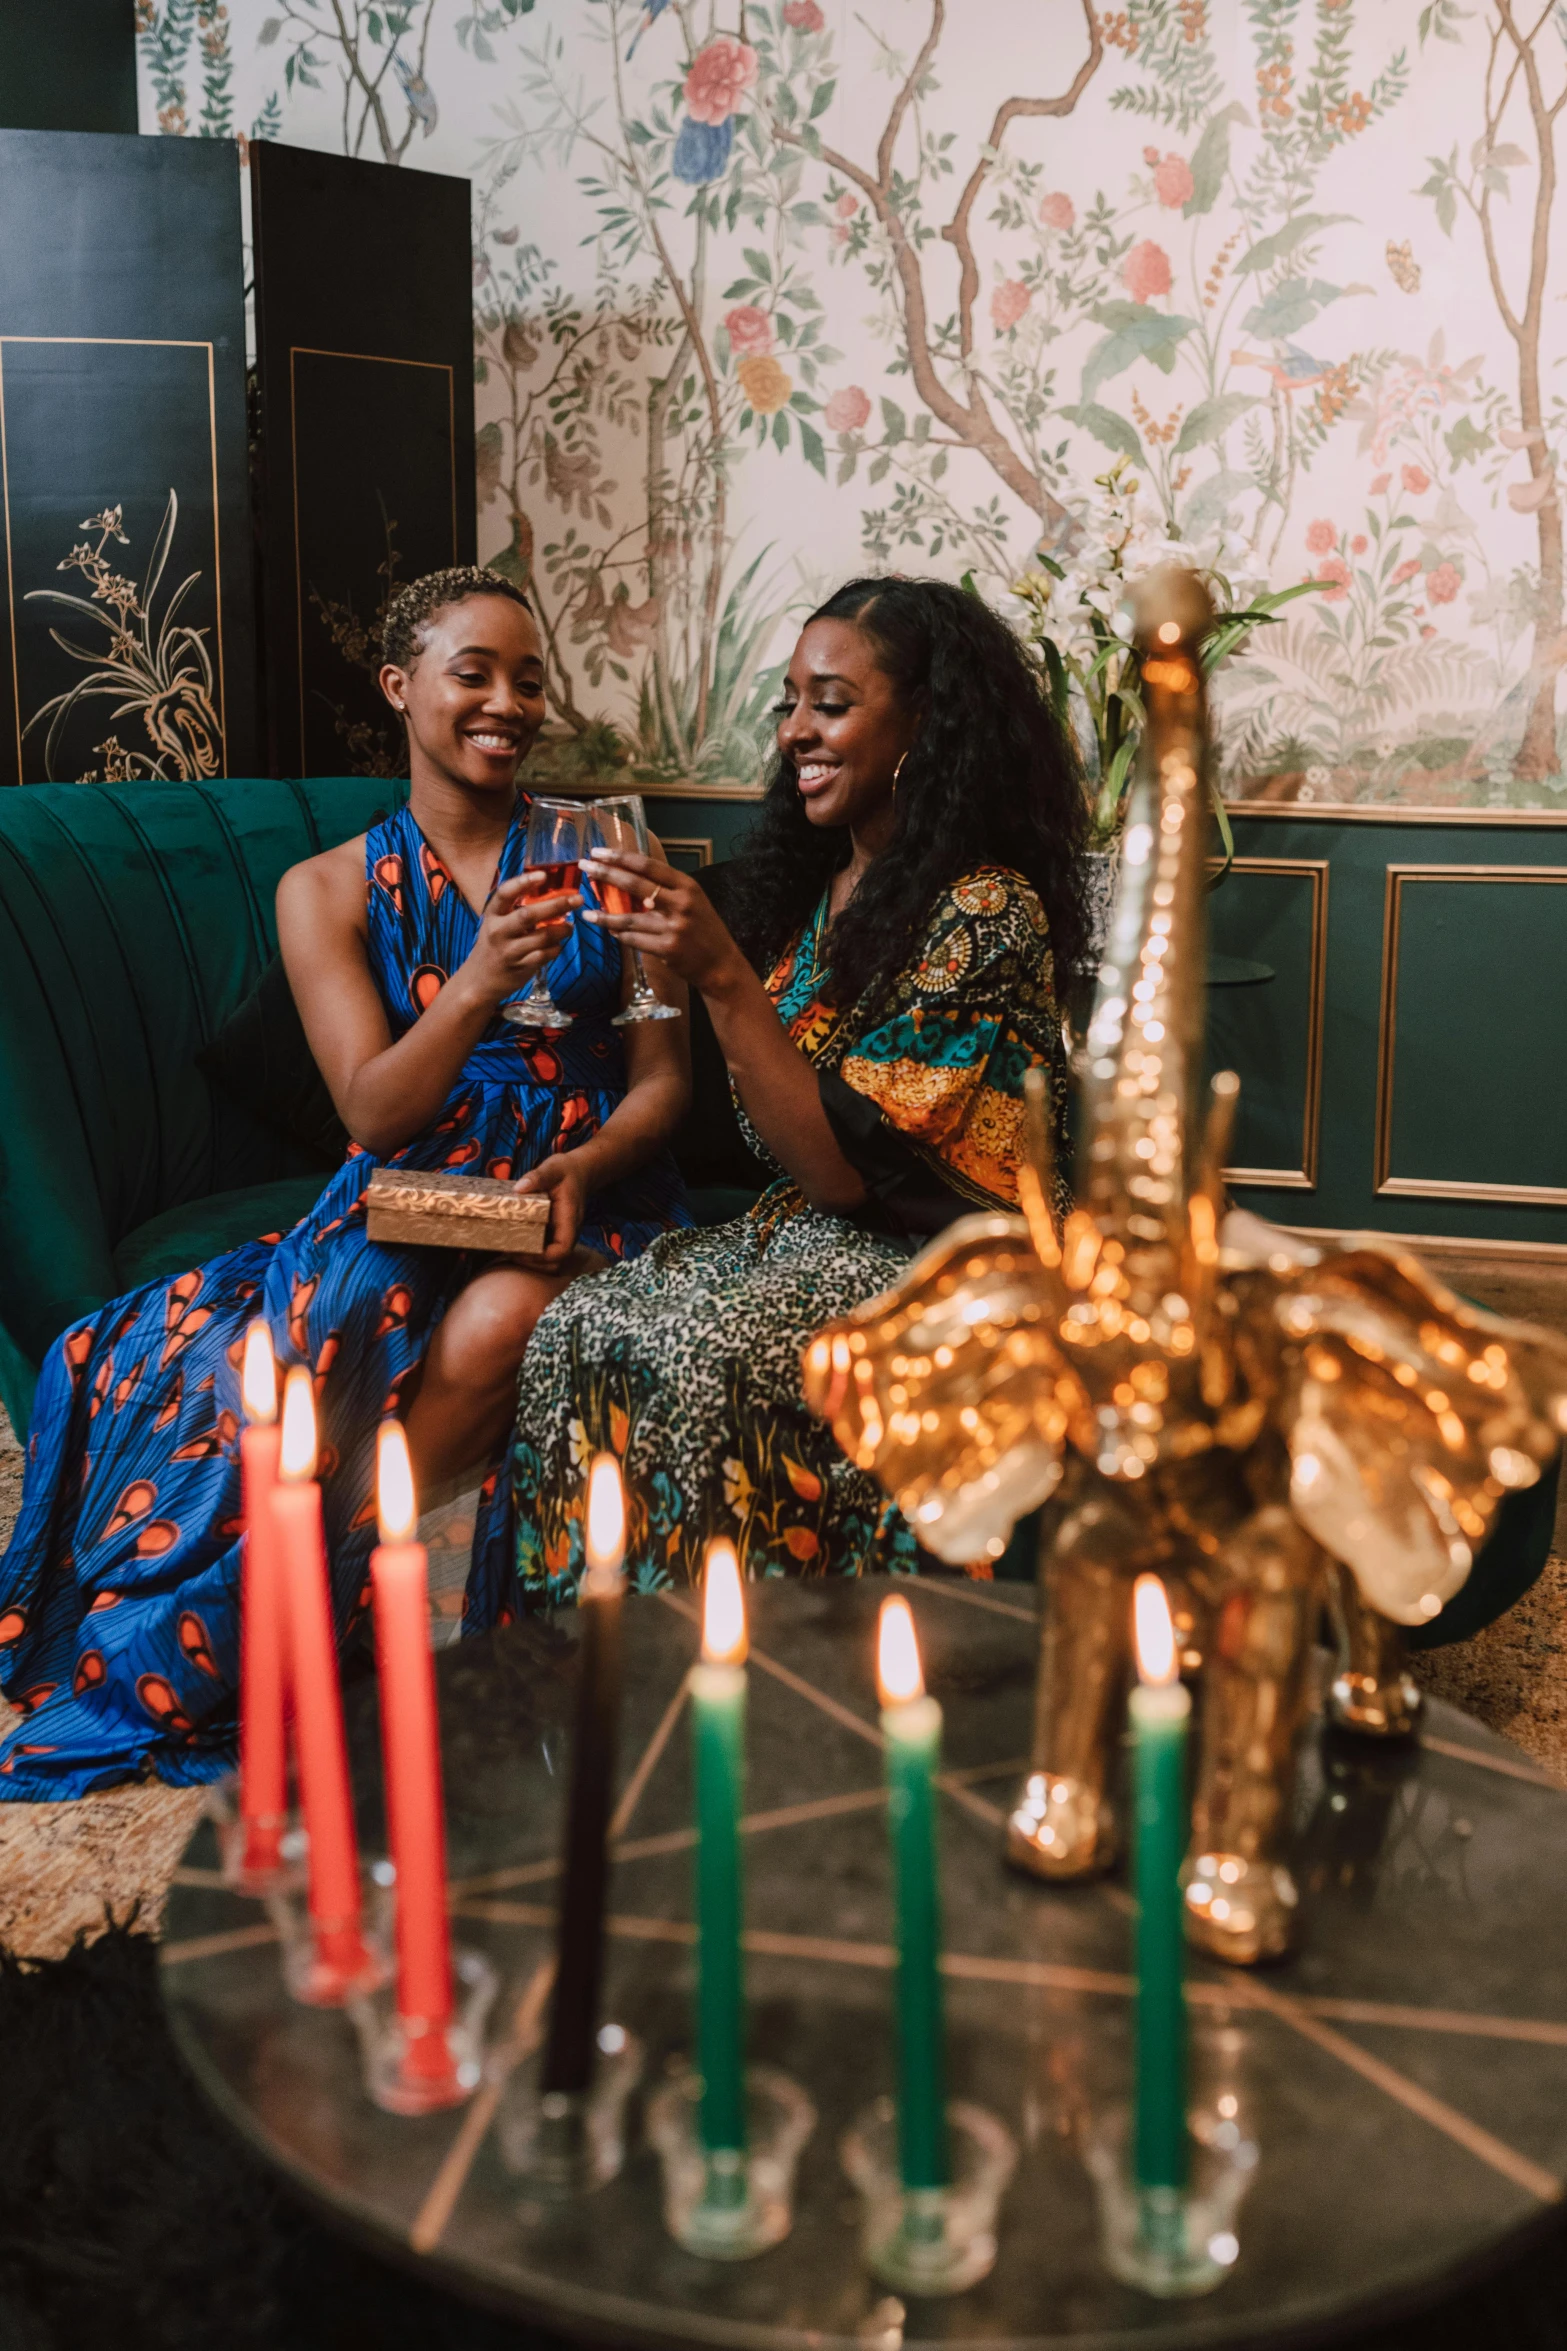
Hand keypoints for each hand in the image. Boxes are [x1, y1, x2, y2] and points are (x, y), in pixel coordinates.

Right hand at [463, 871, 581, 1009]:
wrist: (478, 980)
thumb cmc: (493, 945)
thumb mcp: (497, 923)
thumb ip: (516, 909)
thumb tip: (551, 892)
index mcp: (492, 915)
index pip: (505, 893)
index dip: (523, 882)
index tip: (543, 875)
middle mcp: (498, 931)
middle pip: (528, 915)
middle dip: (556, 905)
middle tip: (578, 899)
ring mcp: (509, 951)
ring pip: (542, 937)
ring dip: (562, 930)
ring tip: (570, 926)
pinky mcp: (520, 968)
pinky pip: (545, 955)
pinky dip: (556, 948)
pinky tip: (559, 944)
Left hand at [514, 1152, 587, 1267]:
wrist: (579, 1171)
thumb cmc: (567, 1170)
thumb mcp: (553, 1168)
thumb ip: (538, 1176)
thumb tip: (519, 1188)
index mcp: (569, 1220)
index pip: (562, 1249)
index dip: (542, 1257)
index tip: (521, 1251)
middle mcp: (566, 1232)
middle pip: (555, 1263)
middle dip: (533, 1264)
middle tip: (510, 1253)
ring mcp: (560, 1234)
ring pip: (549, 1261)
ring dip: (530, 1261)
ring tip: (509, 1250)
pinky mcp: (552, 1233)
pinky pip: (543, 1251)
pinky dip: (529, 1252)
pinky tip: (513, 1242)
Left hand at [580, 848, 739, 988]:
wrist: (721, 964)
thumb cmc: (704, 929)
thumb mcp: (693, 901)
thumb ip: (666, 889)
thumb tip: (629, 875)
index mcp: (687, 886)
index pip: (648, 865)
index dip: (621, 857)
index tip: (599, 852)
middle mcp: (681, 903)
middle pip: (636, 884)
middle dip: (606, 874)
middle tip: (585, 867)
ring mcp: (674, 927)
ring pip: (630, 918)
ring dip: (605, 916)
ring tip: (586, 912)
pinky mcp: (667, 949)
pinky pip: (635, 940)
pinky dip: (620, 935)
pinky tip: (608, 931)